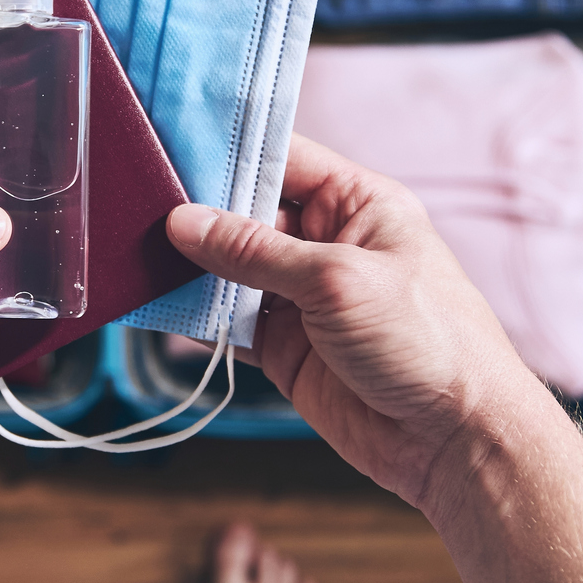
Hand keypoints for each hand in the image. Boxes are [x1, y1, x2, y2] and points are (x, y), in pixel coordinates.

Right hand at [165, 134, 543, 508]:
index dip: (228, 150)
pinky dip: (193, 313)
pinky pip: (226, 319)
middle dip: (196, 210)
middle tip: (135, 200)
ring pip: (228, 267)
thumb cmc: (428, 342)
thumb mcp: (337, 280)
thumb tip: (185, 222)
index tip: (169, 142)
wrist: (453, 440)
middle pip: (245, 211)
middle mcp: (327, 244)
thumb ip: (255, 252)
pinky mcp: (283, 347)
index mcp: (357, 204)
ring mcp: (302, 297)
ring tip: (130, 247)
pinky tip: (155, 300)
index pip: (282, 159)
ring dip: (187, 264)